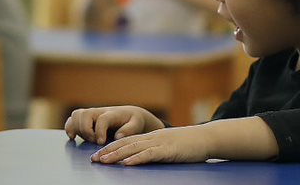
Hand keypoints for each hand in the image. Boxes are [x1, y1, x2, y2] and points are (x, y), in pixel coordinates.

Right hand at [64, 106, 163, 145]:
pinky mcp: (85, 119)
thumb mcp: (137, 124)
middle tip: (95, 141)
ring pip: (76, 115)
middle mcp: (99, 111)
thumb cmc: (133, 121)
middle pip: (84, 114)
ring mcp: (91, 114)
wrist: (130, 115)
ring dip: (77, 128)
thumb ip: (129, 130)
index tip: (101, 142)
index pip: (102, 119)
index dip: (99, 130)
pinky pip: (72, 119)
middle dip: (87, 130)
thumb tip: (117, 136)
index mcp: (112, 113)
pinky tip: (73, 137)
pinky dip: (69, 127)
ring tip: (87, 139)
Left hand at [91, 126, 208, 165]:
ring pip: (134, 148)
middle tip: (93, 159)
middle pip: (125, 143)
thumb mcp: (166, 145)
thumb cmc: (187, 144)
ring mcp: (159, 143)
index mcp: (150, 137)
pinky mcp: (169, 150)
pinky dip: (138, 159)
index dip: (110, 148)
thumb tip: (138, 159)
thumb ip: (153, 150)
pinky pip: (150, 154)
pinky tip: (127, 163)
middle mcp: (151, 138)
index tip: (97, 156)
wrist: (206, 138)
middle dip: (108, 151)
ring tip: (104, 161)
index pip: (125, 141)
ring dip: (117, 155)